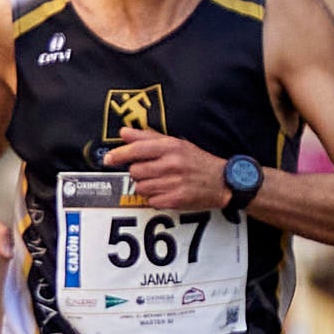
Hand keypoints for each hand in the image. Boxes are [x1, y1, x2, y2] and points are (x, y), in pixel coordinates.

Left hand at [111, 128, 231, 213]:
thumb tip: (123, 132)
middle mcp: (172, 164)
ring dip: (146, 187)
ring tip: (162, 182)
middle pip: (135, 171)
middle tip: (154, 172)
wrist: (225, 181)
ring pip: (140, 188)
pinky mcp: (177, 199)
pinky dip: (155, 199)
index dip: (119, 155)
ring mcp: (175, 182)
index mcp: (171, 147)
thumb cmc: (197, 161)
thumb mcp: (176, 144)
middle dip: (139, 173)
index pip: (137, 150)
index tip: (108, 159)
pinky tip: (168, 192)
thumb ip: (148, 137)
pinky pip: (151, 201)